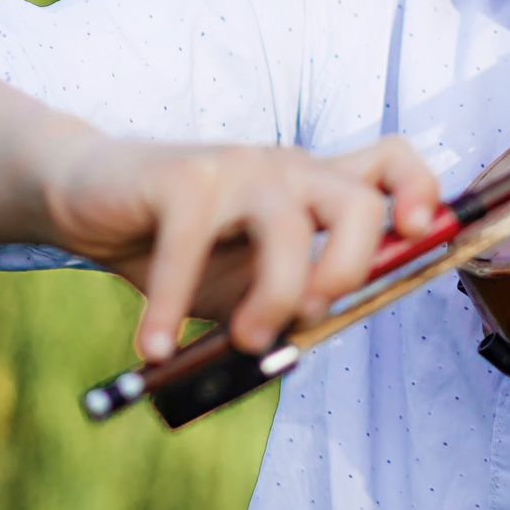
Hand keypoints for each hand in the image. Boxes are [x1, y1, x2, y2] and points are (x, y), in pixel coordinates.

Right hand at [25, 125, 439, 360]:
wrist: (89, 198)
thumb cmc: (180, 245)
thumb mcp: (244, 283)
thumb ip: (283, 306)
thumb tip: (305, 347)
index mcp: (316, 186)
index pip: (393, 162)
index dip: (420, 193)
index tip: (418, 237)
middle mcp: (289, 168)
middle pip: (358, 205)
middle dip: (346, 273)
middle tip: (306, 317)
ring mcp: (239, 166)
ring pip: (287, 228)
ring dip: (273, 298)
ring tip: (245, 341)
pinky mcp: (182, 177)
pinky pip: (190, 246)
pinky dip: (171, 304)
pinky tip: (153, 346)